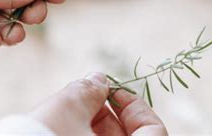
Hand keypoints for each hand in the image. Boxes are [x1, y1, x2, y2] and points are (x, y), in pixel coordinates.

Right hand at [30, 73, 167, 135]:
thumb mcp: (68, 108)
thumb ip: (89, 90)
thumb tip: (98, 81)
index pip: (153, 130)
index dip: (133, 104)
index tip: (111, 90)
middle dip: (106, 115)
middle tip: (83, 99)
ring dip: (89, 128)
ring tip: (65, 114)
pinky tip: (59, 127)